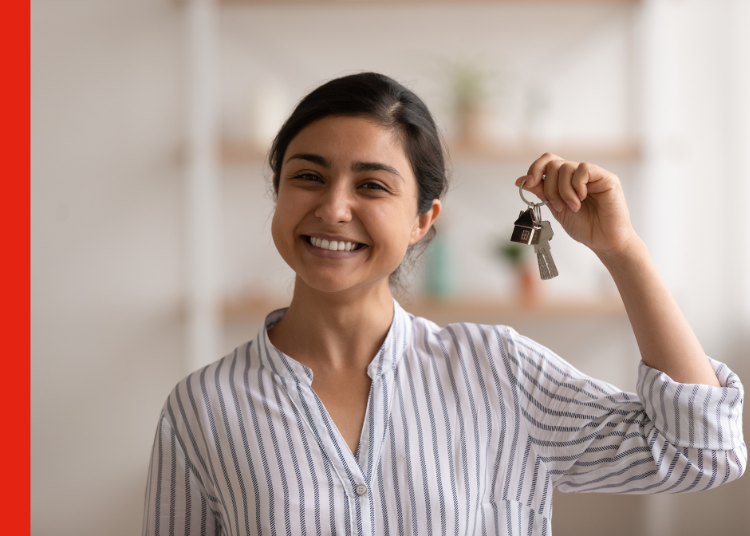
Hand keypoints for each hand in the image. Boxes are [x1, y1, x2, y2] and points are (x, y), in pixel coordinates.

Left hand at [515, 153, 636, 256]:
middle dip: (550, 187)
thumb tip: (520, 180)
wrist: (603, 241)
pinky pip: (584, 169)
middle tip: (558, 206)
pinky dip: (577, 185)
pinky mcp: (607, 178)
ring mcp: (593, 175)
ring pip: (566, 167)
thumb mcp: (556, 208)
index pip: (548, 161)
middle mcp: (578, 174)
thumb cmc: (584, 226)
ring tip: (573, 207)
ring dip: (564, 190)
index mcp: (566, 180)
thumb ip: (541, 192)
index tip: (529, 184)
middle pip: (554, 164)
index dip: (535, 168)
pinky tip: (582, 198)